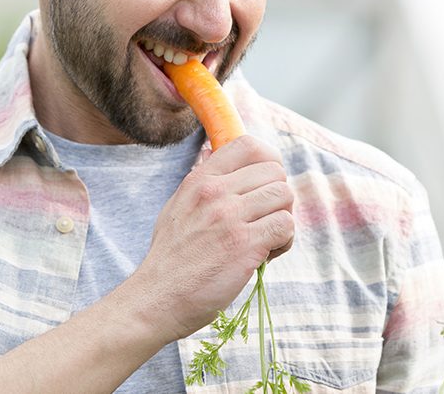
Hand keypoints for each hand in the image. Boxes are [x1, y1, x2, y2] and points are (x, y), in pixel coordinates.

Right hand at [130, 135, 293, 341]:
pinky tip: (266, 255)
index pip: (248, 145)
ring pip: (285, 196)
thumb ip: (200, 181)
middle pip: (275, 172)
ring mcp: (230, 217)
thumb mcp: (178, 206)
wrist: (157, 298)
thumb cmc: (171, 258)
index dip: (268, 161)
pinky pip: (286, 226)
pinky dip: (284, 241)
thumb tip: (213, 152)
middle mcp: (215, 192)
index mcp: (200, 180)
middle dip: (278, 197)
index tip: (265, 184)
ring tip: (265, 240)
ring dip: (282, 219)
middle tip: (264, 221)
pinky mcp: (245, 244)